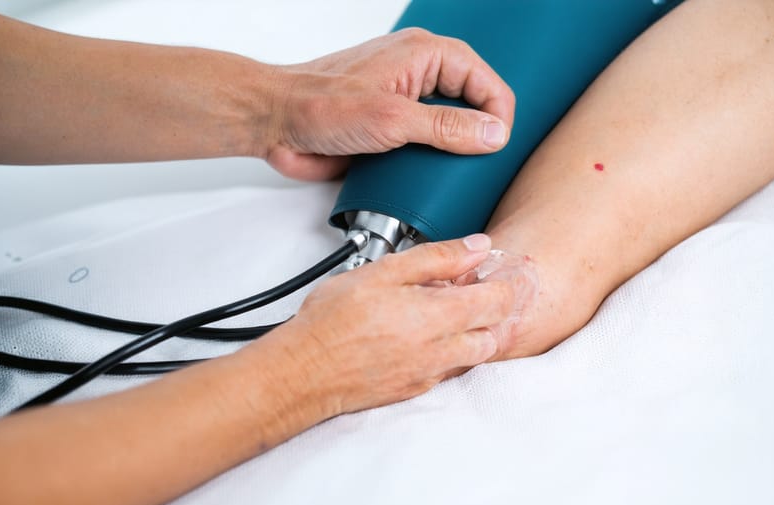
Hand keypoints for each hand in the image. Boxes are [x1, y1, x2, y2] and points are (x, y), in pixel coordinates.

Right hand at [260, 234, 520, 416]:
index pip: (499, 301)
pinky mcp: (413, 389)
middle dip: (490, 310)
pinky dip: (446, 353)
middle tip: (466, 290)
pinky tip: (421, 337)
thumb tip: (477, 247)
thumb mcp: (384, 272)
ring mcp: (429, 374)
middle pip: (494, 332)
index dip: (500, 282)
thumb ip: (437, 258)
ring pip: (474, 355)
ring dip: (470, 333)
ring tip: (442, 314)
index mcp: (440, 316)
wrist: (305, 371)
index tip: (486, 271)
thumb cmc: (334, 321)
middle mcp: (442, 351)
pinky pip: (447, 371)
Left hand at [264, 28, 515, 179]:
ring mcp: (404, 103)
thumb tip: (491, 134)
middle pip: (472, 104)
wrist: (275, 123)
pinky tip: (430, 180)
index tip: (496, 148)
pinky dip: (431, 163)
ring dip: (454, 153)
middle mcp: (418, 76)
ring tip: (455, 174)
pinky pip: (425, 145)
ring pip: (450, 128)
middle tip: (480, 164)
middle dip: (479, 135)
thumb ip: (446, 128)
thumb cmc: (319, 104)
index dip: (498, 115)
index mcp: (425, 55)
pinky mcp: (390, 129)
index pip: (486, 81)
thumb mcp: (391, 119)